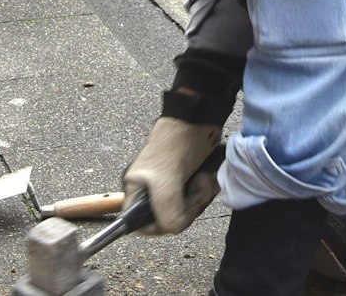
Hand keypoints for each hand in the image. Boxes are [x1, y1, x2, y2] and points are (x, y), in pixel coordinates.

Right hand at [121, 117, 220, 235]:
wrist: (200, 117)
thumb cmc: (177, 143)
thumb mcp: (166, 181)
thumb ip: (166, 211)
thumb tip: (172, 228)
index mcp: (135, 188)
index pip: (138, 223)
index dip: (156, 227)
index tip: (175, 218)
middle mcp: (150, 189)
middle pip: (168, 217)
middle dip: (187, 206)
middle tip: (196, 189)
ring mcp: (170, 184)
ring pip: (185, 207)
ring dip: (200, 196)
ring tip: (204, 178)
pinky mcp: (188, 179)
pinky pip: (197, 196)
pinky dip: (206, 189)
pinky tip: (210, 178)